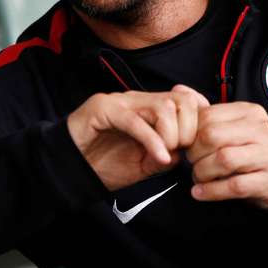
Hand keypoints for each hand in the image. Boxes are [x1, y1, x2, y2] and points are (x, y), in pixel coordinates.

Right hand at [67, 85, 209, 190]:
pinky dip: (152, 140)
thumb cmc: (104, 164)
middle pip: (181, 99)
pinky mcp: (103, 108)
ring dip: (171, 134)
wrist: (69, 169)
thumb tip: (183, 152)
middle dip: (189, 129)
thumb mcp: (144, 165)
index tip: (196, 145)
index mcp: (150, 109)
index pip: (187, 98)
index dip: (199, 120)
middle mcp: (138, 100)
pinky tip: (158, 157)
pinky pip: (135, 121)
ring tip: (163, 155)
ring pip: (163, 106)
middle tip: (179, 152)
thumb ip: (165, 156)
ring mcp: (120, 101)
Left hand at [187, 102, 267, 208]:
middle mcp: (263, 130)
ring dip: (202, 172)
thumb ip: (205, 110)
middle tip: (192, 162)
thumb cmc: (248, 151)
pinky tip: (200, 192)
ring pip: (223, 160)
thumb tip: (178, 90)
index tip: (187, 145)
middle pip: (213, 136)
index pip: (208, 116)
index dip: (190, 133)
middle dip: (195, 153)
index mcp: (250, 112)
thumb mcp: (230, 127)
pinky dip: (211, 191)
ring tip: (198, 177)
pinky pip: (234, 185)